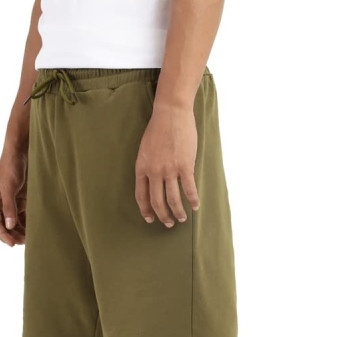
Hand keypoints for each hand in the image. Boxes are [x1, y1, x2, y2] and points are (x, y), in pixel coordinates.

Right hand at [0, 150, 27, 246]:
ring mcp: (11, 203)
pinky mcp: (21, 201)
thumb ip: (9, 207)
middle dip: (13, 235)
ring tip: (30, 237)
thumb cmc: (10, 167)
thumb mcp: (8, 187)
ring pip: (14, 223)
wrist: (21, 152)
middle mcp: (0, 204)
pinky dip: (27, 223)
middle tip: (24, 242)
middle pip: (5, 226)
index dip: (3, 235)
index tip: (12, 244)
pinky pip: (23, 216)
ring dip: (21, 231)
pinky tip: (34, 228)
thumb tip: (9, 226)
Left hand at [135, 104, 200, 227]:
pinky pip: (189, 188)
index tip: (150, 219)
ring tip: (182, 219)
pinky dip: (193, 200)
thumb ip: (147, 166)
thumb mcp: (145, 149)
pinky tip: (195, 206)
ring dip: (178, 212)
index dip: (146, 210)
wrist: (171, 113)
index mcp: (141, 168)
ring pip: (173, 199)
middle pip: (157, 201)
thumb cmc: (158, 128)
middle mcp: (154, 171)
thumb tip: (152, 181)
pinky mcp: (185, 165)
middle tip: (168, 223)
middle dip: (163, 216)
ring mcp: (169, 169)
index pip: (141, 196)